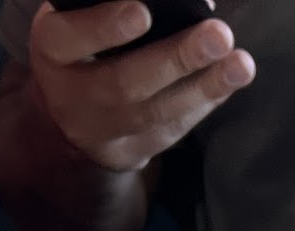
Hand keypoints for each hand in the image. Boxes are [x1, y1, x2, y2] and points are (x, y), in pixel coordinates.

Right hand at [28, 1, 255, 173]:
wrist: (71, 113)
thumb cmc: (82, 46)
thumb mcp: (76, 20)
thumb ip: (106, 5)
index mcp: (52, 51)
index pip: (70, 38)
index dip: (105, 27)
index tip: (142, 11)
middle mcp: (73, 97)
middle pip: (125, 82)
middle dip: (176, 58)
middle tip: (218, 34)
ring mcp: (104, 132)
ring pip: (157, 113)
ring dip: (205, 86)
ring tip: (241, 63)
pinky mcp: (134, 152)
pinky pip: (174, 128)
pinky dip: (205, 101)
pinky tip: (231, 79)